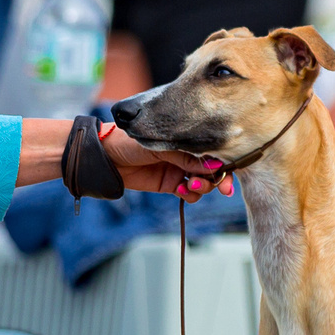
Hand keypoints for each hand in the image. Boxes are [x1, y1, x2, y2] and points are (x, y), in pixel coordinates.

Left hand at [100, 124, 231, 201]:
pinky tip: (182, 190)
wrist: (107, 158)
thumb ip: (187, 157)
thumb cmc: (130, 142)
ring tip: (191, 186)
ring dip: (203, 187)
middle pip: (212, 170)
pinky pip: (189, 193)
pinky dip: (190, 194)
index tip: (227, 172)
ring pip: (203, 183)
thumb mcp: (162, 146)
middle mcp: (186, 155)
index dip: (223, 164)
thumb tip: (215, 166)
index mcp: (186, 139)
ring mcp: (179, 170)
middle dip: (218, 180)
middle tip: (221, 188)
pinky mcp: (171, 185)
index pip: (212, 152)